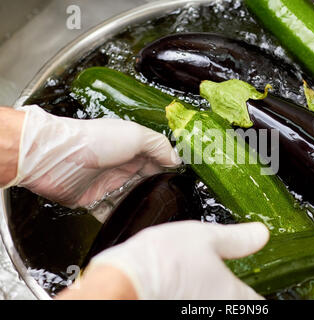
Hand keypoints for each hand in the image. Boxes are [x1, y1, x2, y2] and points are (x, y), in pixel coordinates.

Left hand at [4, 105, 179, 212]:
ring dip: (141, 206)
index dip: (170, 171)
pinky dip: (120, 219)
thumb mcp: (136, 135)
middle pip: (145, 181)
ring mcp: (107, 183)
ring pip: (130, 198)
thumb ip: (159, 145)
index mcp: (133, 148)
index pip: (157, 161)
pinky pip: (110, 212)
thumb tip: (177, 160)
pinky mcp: (92, 200)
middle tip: (172, 203)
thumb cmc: (94, 141)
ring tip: (156, 217)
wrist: (54, 158)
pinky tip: (132, 224)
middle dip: (157, 191)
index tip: (183, 184)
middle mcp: (121, 165)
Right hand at [82, 221, 269, 299]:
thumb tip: (260, 233)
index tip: (252, 282)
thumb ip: (238, 238)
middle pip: (239, 307)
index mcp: (234, 295)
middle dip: (233, 293)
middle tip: (222, 277)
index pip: (260, 304)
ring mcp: (201, 314)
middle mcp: (221, 311)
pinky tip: (185, 285)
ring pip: (216, 304)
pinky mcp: (182, 312)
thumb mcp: (206, 237)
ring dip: (213, 294)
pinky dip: (196, 296)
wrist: (126, 278)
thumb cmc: (165, 259)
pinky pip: (198, 304)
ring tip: (200, 280)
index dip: (258, 292)